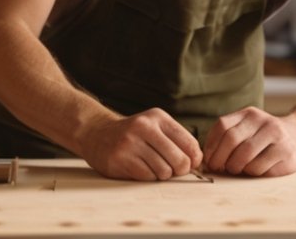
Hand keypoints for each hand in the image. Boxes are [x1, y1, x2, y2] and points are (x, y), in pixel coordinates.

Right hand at [79, 108, 202, 180]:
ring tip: (152, 166)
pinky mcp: (120, 159)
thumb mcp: (154, 126)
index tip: (189, 163)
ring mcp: (130, 143)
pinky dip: (147, 177)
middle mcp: (144, 127)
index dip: (194, 159)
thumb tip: (199, 162)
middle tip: (172, 169)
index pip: (189, 143)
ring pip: (164, 171)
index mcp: (157, 118)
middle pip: (179, 160)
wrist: (97, 133)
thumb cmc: (133, 134)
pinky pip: (147, 177)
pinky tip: (139, 168)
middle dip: (179, 170)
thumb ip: (176, 140)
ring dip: (161, 174)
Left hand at [202, 107, 295, 176]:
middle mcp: (263, 121)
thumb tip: (206, 159)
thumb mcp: (248, 129)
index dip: (212, 146)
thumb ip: (228, 138)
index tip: (209, 160)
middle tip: (220, 168)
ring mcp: (277, 136)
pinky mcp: (286, 153)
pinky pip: (260, 168)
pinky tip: (256, 170)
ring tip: (237, 169)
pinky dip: (252, 173)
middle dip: (221, 159)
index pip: (222, 126)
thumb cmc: (265, 138)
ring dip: (236, 167)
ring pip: (245, 156)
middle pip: (232, 140)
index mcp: (249, 113)